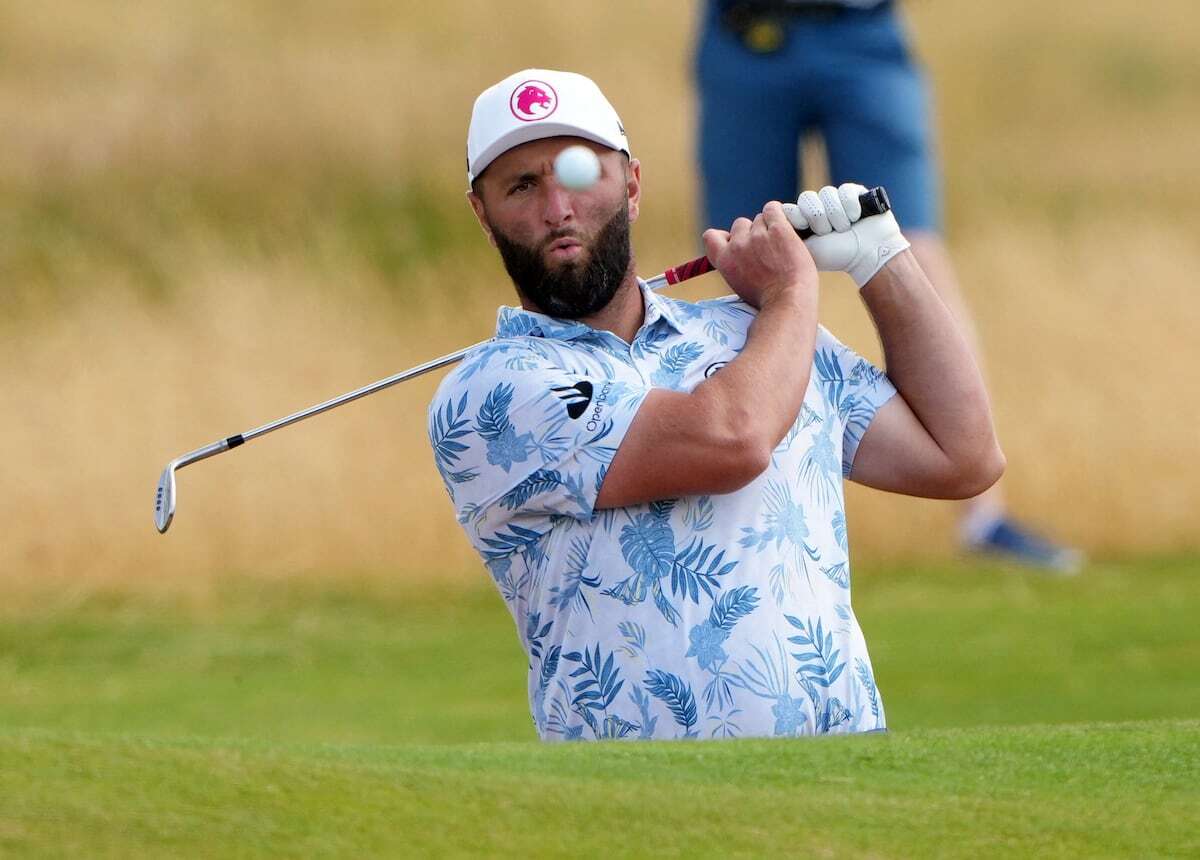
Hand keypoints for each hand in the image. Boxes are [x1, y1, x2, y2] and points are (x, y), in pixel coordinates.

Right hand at [702, 201, 816, 309]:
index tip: (737, 242)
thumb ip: (735, 265)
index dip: (725, 236)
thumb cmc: (767, 300)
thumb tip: (740, 254)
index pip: (711, 236)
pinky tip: (786, 226)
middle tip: (768, 249)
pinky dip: (779, 214)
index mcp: (724, 260)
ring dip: (769, 227)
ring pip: (760, 218)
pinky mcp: (778, 230)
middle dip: (752, 232)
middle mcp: (737, 245)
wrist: (787, 302)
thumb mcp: (739, 285)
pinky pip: (773, 209)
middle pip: (740, 224)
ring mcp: (757, 236)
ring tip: (781, 245)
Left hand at [783, 183, 910, 287]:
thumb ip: (785, 236)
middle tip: (828, 233)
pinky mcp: (855, 192)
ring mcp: (837, 199)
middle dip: (818, 218)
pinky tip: (856, 218)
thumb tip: (769, 223)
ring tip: (844, 229)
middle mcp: (820, 206)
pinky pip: (844, 190)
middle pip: (807, 198)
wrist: (867, 255)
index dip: (798, 216)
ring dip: (836, 215)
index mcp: (805, 219)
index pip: (792, 206)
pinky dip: (850, 206)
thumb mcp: (805, 248)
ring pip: (826, 194)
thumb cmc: (836, 255)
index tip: (806, 228)